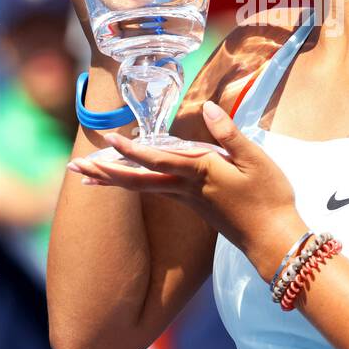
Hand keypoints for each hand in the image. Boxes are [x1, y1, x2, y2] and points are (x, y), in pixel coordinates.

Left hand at [66, 99, 306, 276]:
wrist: (273, 240)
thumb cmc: (269, 198)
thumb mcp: (257, 161)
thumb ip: (230, 134)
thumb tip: (208, 108)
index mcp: (201, 173)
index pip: (160, 159)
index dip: (133, 149)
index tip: (109, 138)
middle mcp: (187, 188)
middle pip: (138, 179)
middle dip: (105, 172)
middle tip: (74, 166)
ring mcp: (188, 199)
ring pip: (142, 188)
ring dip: (112, 180)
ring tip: (86, 176)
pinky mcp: (193, 206)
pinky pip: (154, 193)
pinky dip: (134, 186)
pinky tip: (126, 183)